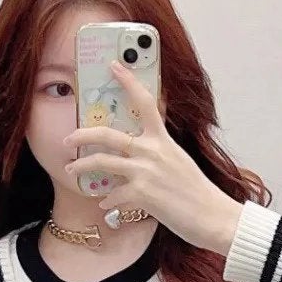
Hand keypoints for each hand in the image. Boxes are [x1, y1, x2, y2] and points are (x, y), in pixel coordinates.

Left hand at [61, 61, 242, 255]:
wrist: (213, 216)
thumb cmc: (196, 191)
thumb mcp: (178, 161)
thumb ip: (157, 152)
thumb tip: (135, 153)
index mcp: (163, 139)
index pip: (145, 102)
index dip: (128, 81)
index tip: (114, 65)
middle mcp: (152, 151)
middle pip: (107, 135)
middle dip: (82, 135)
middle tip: (69, 139)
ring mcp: (145, 172)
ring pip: (101, 162)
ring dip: (81, 167)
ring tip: (72, 169)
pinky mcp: (141, 194)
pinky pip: (112, 196)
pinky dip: (107, 201)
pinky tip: (106, 204)